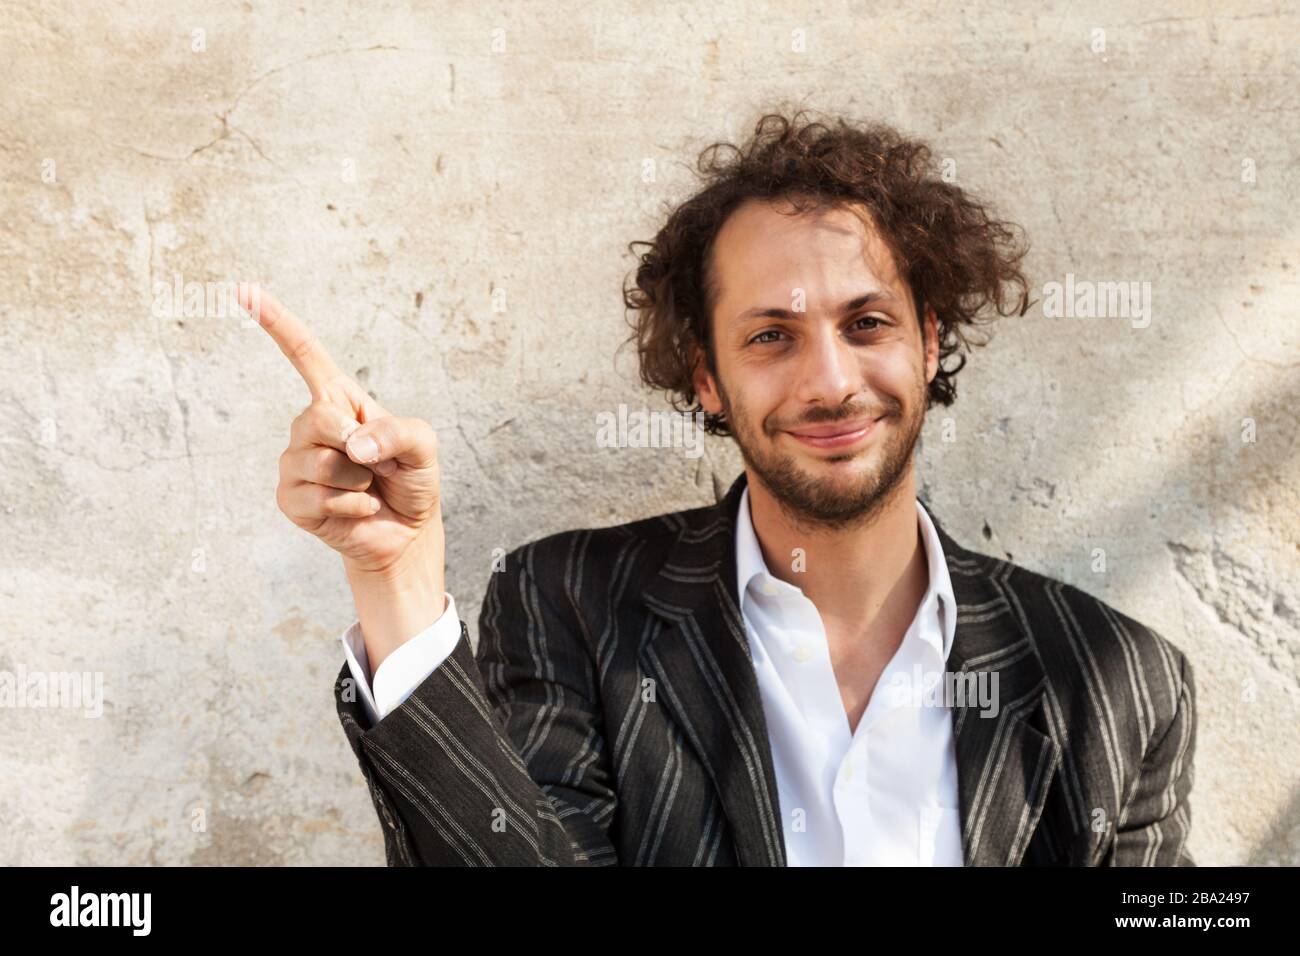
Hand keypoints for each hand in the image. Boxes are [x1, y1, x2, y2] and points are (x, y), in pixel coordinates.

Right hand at [242, 283, 445, 666]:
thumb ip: (398, 433)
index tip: (245, 290)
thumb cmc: (412, 480)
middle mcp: (310, 426)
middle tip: (374, 463)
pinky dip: (351, 506)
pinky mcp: (291, 499)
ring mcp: (295, 463)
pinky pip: (316, 498)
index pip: (304, 354)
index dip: (277, 322)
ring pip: (320, 462)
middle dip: (355, 443)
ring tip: (367, 487)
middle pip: (317, 418)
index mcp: (339, 400)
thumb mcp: (423, 446)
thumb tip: (353, 445)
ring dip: (358, 480)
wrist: (406, 531)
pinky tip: (359, 508)